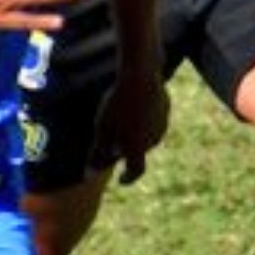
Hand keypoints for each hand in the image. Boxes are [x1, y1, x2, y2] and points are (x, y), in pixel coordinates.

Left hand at [95, 66, 169, 183]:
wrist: (141, 75)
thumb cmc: (117, 105)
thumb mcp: (102, 130)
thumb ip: (97, 154)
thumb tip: (89, 175)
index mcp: (139, 148)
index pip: (136, 170)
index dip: (129, 177)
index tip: (121, 179)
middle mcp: (154, 140)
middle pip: (139, 150)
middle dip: (127, 150)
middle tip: (112, 143)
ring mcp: (162, 122)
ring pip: (147, 134)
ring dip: (136, 133)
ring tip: (121, 120)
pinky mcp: (165, 106)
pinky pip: (152, 117)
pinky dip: (142, 117)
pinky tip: (132, 104)